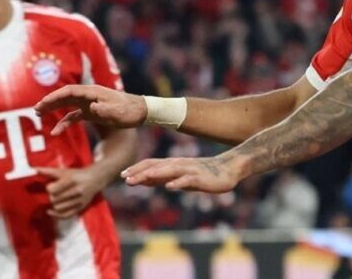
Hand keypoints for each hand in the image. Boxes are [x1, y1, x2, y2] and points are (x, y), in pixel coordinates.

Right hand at [34, 85, 146, 134]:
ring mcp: (90, 103)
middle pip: (65, 96)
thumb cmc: (130, 111)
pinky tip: (55, 131)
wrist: (141, 112)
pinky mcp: (92, 112)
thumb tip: (92, 107)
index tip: (43, 103)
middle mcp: (89, 96)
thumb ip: (105, 110)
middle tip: (36, 110)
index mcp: (93, 92)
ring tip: (38, 114)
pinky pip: (74, 116)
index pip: (70, 91)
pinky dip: (64, 122)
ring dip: (53, 109)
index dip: (55, 96)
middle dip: (50, 102)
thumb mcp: (118, 112)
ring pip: (67, 104)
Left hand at [35, 166, 101, 218]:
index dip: (49, 188)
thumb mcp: (64, 171)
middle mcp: (77, 190)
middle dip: (52, 196)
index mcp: (72, 179)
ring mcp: (79, 200)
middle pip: (54, 199)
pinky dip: (57, 215)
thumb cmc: (77, 174)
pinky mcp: (81, 207)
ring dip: (55, 204)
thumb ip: (48, 171)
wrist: (95, 178)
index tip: (51, 186)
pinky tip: (51, 211)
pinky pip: (66, 215)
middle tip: (55, 193)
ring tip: (57, 200)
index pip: (53, 190)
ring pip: (59, 208)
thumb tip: (33, 170)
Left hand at [121, 156, 241, 192]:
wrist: (229, 169)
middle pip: (157, 167)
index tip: (122, 176)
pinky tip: (170, 186)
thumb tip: (144, 180)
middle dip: (140, 173)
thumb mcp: (179, 176)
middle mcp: (179, 165)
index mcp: (173, 164)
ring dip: (156, 174)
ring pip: (170, 171)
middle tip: (125, 179)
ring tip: (142, 179)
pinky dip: (179, 182)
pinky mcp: (201, 178)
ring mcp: (190, 170)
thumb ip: (164, 177)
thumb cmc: (203, 173)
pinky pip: (189, 180)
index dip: (136, 169)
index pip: (151, 164)